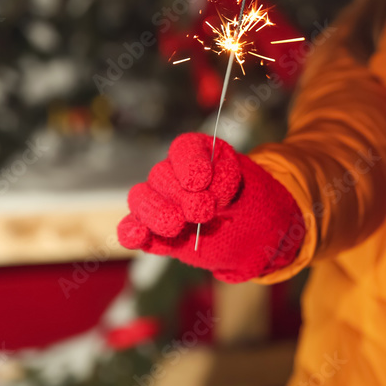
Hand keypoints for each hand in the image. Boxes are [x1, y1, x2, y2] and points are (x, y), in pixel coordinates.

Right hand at [118, 133, 304, 282]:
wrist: (253, 235)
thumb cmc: (252, 204)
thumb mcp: (253, 187)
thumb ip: (231, 180)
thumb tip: (206, 184)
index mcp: (200, 155)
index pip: (184, 148)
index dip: (190, 163)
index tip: (203, 181)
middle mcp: (175, 175)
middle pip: (162, 174)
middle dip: (180, 193)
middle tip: (203, 211)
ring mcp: (161, 203)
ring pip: (142, 198)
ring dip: (156, 212)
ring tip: (176, 225)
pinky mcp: (154, 233)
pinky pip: (132, 228)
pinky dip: (132, 232)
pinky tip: (138, 236)